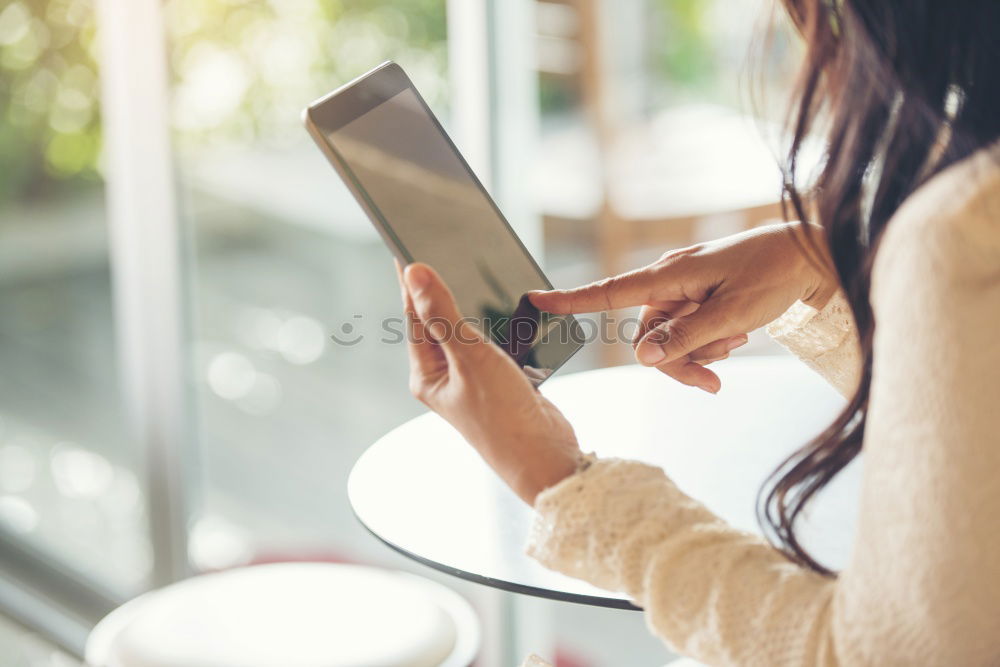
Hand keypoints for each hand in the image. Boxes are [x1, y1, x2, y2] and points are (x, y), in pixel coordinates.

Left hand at [398, 261, 580, 504]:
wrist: (546, 458)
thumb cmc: (502, 417)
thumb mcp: (470, 357)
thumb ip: (443, 313)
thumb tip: (414, 272)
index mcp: (426, 373)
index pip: (413, 314)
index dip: (412, 278)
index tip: (408, 241)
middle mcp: (445, 375)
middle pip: (439, 318)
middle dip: (443, 285)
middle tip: (442, 244)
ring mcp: (473, 377)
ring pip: (470, 327)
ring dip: (475, 302)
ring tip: (474, 266)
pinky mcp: (501, 378)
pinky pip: (494, 339)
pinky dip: (501, 321)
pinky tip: (508, 303)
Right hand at [530, 222, 835, 392]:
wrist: (812, 255)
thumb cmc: (774, 274)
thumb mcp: (732, 312)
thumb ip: (687, 336)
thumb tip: (643, 357)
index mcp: (668, 275)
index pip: (610, 292)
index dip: (572, 299)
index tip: (536, 300)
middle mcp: (669, 281)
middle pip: (647, 336)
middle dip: (679, 361)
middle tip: (715, 380)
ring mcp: (684, 290)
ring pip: (670, 339)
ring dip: (700, 351)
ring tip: (737, 342)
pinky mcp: (699, 297)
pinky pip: (688, 330)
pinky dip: (709, 342)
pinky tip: (737, 336)